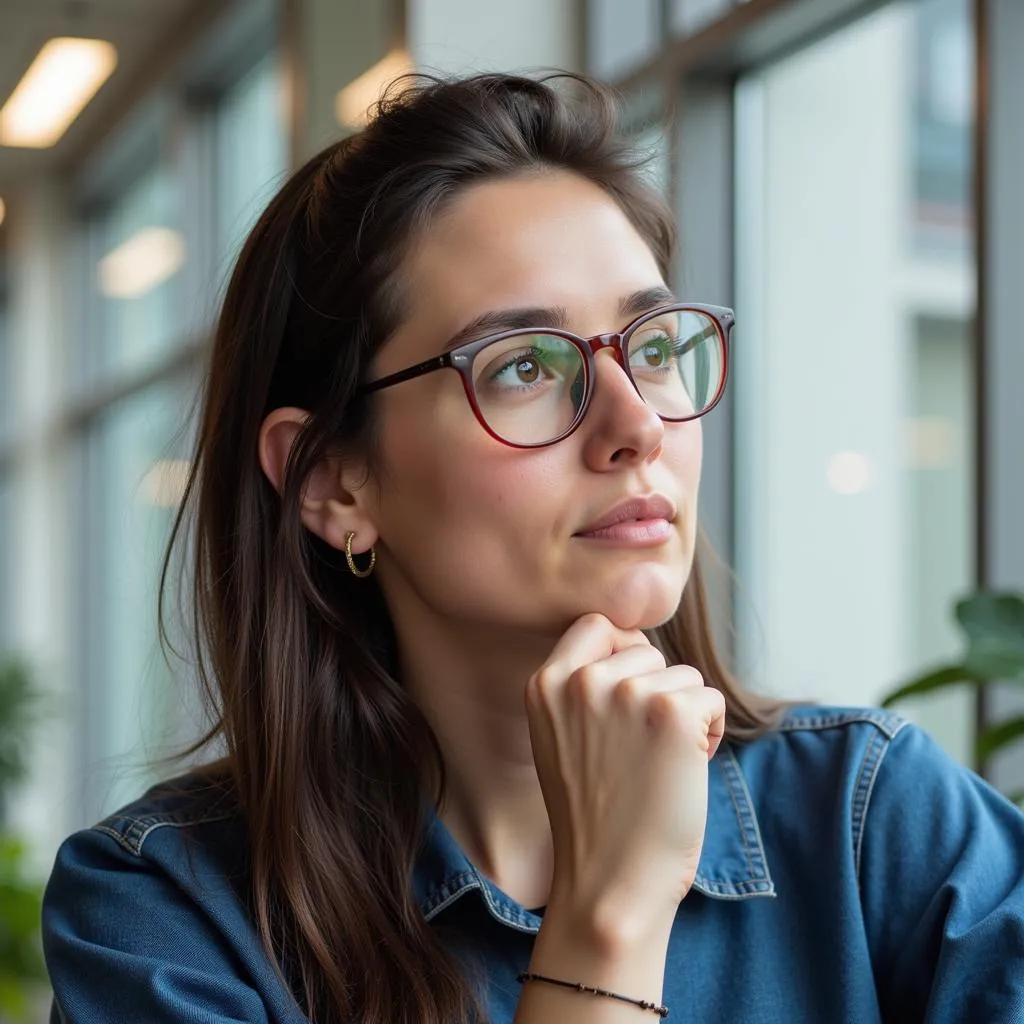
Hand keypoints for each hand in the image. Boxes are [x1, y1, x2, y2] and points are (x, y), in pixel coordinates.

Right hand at [525, 612, 724, 948]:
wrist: (609, 883)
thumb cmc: (593, 817)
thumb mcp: (558, 739)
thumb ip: (581, 688)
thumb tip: (637, 645)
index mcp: (545, 684)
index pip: (598, 625)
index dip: (625, 654)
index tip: (631, 695)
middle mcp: (583, 681)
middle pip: (648, 652)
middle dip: (658, 692)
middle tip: (643, 749)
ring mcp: (627, 694)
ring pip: (683, 676)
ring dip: (685, 715)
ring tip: (659, 765)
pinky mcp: (672, 714)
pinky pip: (710, 698)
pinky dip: (710, 732)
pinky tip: (685, 769)